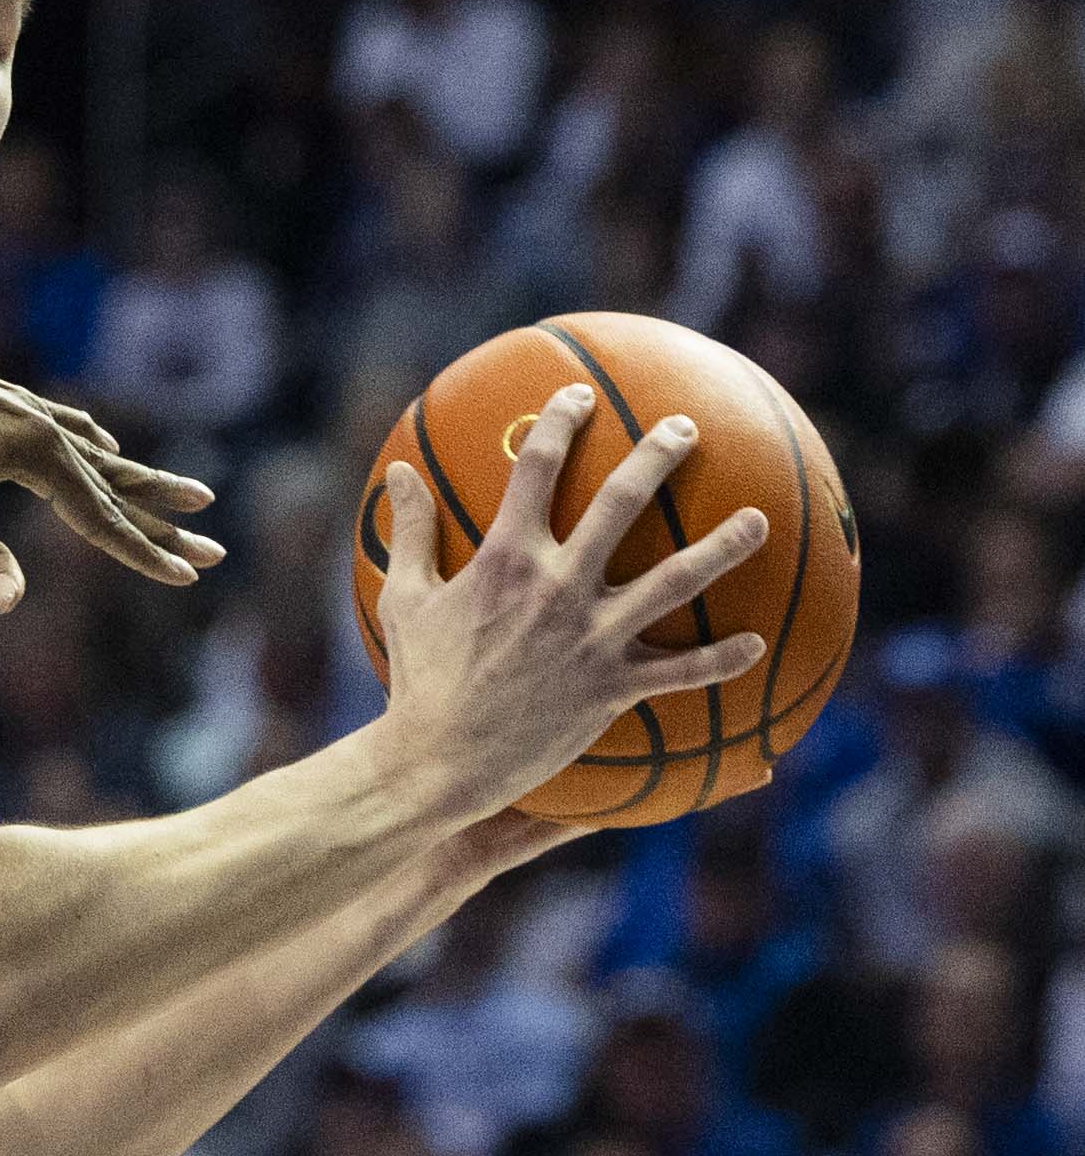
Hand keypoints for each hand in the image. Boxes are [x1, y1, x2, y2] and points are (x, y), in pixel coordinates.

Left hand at [0, 337, 220, 609]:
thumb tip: (13, 603)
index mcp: (32, 451)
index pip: (99, 516)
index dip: (143, 551)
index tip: (187, 576)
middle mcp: (34, 421)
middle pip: (112, 479)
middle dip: (162, 514)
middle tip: (216, 540)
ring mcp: (12, 404)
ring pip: (87, 447)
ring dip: (132, 473)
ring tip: (178, 490)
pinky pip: (56, 420)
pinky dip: (86, 437)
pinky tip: (93, 438)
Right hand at [370, 386, 769, 823]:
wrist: (441, 758)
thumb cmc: (419, 677)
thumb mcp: (403, 596)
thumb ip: (410, 530)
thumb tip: (398, 471)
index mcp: (506, 559)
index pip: (537, 469)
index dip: (561, 423)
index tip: (581, 397)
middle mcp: (557, 587)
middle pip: (621, 504)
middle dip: (656, 457)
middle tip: (686, 429)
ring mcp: (592, 637)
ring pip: (673, 581)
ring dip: (721, 548)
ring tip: (758, 521)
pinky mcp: (612, 687)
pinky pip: (680, 671)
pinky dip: (720, 659)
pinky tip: (755, 644)